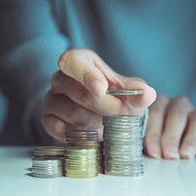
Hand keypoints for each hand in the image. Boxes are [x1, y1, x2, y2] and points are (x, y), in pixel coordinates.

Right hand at [41, 48, 156, 142]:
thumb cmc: (116, 96)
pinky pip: (64, 130)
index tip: (103, 89)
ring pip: (75, 115)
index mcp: (77, 61)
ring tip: (109, 124)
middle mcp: (59, 78)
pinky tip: (94, 132)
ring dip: (99, 123)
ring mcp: (51, 99)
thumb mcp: (129, 90)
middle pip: (81, 94)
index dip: (87, 76)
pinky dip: (84, 134)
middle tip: (123, 115)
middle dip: (108, 108)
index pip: (73, 61)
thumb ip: (138, 91)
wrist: (103, 115)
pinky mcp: (47, 120)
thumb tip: (148, 94)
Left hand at [144, 94, 195, 158]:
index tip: (153, 152)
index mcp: (157, 102)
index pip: (155, 113)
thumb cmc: (152, 136)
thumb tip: (135, 151)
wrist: (172, 136)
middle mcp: (176, 103)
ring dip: (191, 140)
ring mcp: (194, 111)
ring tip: (186, 155)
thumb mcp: (143, 134)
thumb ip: (140, 138)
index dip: (154, 133)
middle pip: (176, 116)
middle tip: (169, 155)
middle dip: (171, 138)